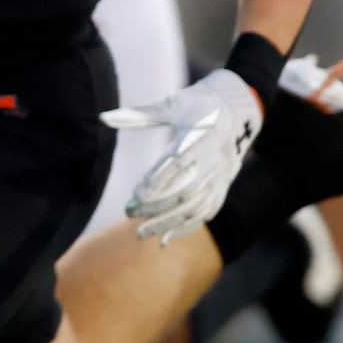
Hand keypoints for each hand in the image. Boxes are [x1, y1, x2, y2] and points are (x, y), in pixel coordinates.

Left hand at [102, 68, 263, 243]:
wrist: (240, 109)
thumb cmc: (198, 103)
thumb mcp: (171, 103)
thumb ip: (139, 115)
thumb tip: (102, 118)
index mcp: (200, 134)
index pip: (178, 161)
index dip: (158, 180)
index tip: (136, 193)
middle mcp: (214, 158)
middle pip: (186, 189)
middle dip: (157, 205)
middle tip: (129, 213)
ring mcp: (221, 174)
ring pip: (195, 205)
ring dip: (168, 221)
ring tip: (140, 232)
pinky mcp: (224, 185)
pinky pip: (207, 211)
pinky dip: (187, 227)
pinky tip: (165, 238)